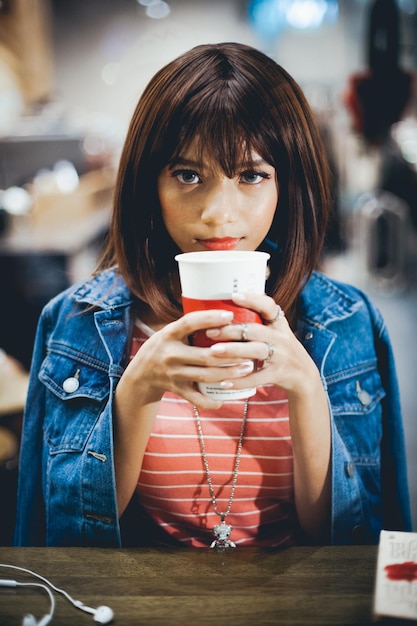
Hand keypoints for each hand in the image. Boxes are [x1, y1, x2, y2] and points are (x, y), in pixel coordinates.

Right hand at [116, 308, 259, 409]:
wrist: (141, 374)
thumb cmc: (165, 346)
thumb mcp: (171, 332)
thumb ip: (192, 326)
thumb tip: (226, 310)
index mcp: (169, 334)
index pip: (189, 322)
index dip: (209, 318)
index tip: (230, 315)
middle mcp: (170, 353)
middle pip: (205, 355)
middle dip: (231, 354)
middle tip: (250, 351)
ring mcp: (173, 373)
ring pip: (205, 376)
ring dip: (228, 373)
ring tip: (247, 368)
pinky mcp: (176, 389)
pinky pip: (195, 398)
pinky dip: (210, 401)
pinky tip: (224, 398)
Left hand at [204, 292, 319, 397]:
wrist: (304, 376)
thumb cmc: (281, 349)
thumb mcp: (276, 331)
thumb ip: (258, 320)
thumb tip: (229, 300)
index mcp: (278, 324)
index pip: (268, 306)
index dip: (252, 300)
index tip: (234, 296)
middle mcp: (281, 338)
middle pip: (256, 330)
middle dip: (232, 330)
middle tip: (209, 331)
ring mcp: (281, 356)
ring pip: (256, 351)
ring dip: (233, 351)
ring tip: (213, 352)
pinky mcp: (278, 374)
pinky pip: (257, 378)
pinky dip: (240, 381)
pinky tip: (223, 382)